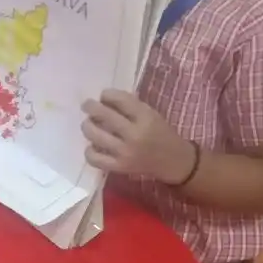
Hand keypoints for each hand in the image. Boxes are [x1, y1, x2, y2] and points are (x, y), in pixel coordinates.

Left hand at [81, 90, 197, 182]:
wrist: (174, 162)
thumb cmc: (161, 134)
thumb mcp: (151, 114)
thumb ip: (129, 105)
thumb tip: (102, 98)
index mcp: (146, 117)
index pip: (119, 99)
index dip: (106, 94)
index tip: (103, 95)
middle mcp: (135, 134)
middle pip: (102, 114)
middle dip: (90, 106)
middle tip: (88, 105)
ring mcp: (125, 153)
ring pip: (94, 134)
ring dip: (87, 126)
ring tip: (90, 124)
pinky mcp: (119, 167)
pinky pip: (94, 158)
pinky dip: (89, 150)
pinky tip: (94, 146)